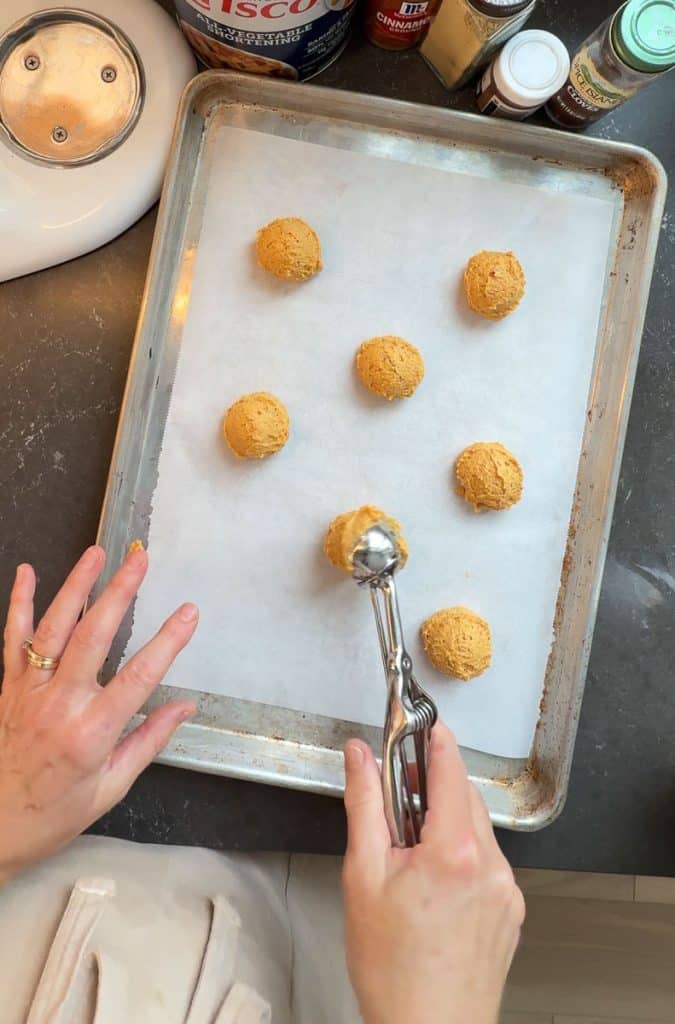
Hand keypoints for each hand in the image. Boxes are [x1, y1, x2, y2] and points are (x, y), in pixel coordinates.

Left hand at [0, 546, 197, 882]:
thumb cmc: (52, 815)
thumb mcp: (109, 788)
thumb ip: (147, 741)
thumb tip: (184, 707)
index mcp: (91, 734)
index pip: (138, 678)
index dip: (167, 642)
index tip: (189, 613)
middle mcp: (58, 705)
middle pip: (93, 637)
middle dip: (119, 593)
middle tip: (140, 559)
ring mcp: (28, 691)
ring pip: (53, 628)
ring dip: (76, 586)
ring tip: (96, 553)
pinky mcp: (6, 687)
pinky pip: (12, 639)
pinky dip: (20, 603)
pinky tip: (29, 572)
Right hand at [342, 723, 523, 1023]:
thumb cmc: (392, 967)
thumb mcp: (362, 876)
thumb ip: (365, 804)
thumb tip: (360, 755)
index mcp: (454, 851)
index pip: (451, 770)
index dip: (437, 741)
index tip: (425, 726)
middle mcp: (491, 865)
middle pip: (465, 797)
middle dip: (434, 787)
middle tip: (398, 800)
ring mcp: (507, 890)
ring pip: (478, 829)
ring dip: (448, 823)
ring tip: (411, 856)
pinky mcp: (512, 911)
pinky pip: (488, 862)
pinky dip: (464, 855)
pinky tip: (434, 884)